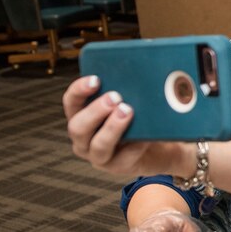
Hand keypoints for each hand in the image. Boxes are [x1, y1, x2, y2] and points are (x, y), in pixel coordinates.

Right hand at [64, 76, 190, 177]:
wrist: (159, 147)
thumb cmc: (140, 120)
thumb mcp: (131, 101)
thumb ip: (128, 88)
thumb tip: (140, 64)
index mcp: (82, 116)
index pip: (71, 102)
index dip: (79, 90)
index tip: (96, 79)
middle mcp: (84, 138)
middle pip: (78, 127)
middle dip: (95, 111)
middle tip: (115, 97)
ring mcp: (99, 156)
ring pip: (98, 146)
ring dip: (112, 128)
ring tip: (128, 112)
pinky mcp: (117, 167)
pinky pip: (124, 158)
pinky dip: (135, 145)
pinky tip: (146, 136)